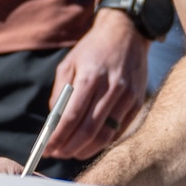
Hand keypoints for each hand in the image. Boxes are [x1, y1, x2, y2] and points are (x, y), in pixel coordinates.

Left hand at [41, 8, 146, 160]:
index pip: (71, 117)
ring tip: (71, 153)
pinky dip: (103, 142)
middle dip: (69, 148)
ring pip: (105, 135)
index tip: (47, 148)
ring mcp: (127, 96)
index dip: (58, 137)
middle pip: (88, 130)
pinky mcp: (137, 102)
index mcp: (90, 76)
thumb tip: (55, 123)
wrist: (127, 32)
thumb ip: (60, 93)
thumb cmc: (93, 49)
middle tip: (57, 154)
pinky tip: (90, 144)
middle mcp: (111, 88)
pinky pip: (119, 130)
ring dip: (85, 149)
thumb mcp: (69, 63)